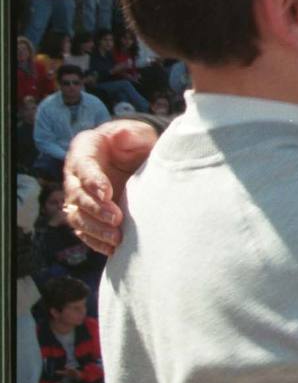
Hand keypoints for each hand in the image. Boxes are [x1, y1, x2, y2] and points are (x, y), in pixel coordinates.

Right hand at [63, 120, 158, 254]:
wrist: (134, 155)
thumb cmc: (133, 141)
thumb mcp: (135, 132)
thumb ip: (130, 133)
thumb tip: (123, 134)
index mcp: (84, 151)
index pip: (83, 168)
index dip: (93, 181)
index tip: (107, 193)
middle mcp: (76, 176)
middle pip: (77, 196)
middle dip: (95, 209)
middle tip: (116, 218)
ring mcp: (81, 197)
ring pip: (78, 217)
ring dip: (95, 230)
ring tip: (116, 238)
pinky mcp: (90, 214)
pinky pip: (86, 231)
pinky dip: (97, 242)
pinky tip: (113, 249)